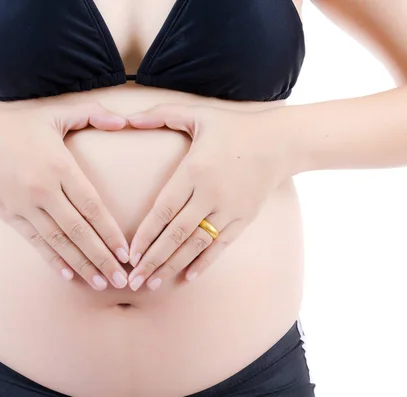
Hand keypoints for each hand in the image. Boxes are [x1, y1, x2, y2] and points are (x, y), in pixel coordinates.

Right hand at [0, 102, 130, 290]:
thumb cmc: (19, 124)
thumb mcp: (57, 112)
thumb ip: (93, 113)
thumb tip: (123, 121)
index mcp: (59, 166)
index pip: (91, 207)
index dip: (110, 232)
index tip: (126, 252)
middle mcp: (42, 189)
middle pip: (78, 231)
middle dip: (101, 257)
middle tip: (121, 280)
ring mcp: (23, 205)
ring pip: (58, 241)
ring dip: (81, 265)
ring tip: (100, 283)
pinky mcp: (9, 215)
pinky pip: (35, 242)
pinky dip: (52, 259)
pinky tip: (67, 275)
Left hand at [125, 104, 295, 290]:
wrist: (280, 141)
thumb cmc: (234, 126)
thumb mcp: (197, 114)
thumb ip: (160, 115)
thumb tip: (126, 117)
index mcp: (194, 170)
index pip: (163, 210)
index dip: (145, 235)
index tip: (130, 254)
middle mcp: (211, 193)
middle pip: (176, 233)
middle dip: (152, 259)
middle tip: (132, 281)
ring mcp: (230, 209)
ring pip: (196, 244)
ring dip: (173, 266)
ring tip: (152, 284)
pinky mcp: (244, 219)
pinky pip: (221, 245)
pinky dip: (204, 262)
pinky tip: (187, 278)